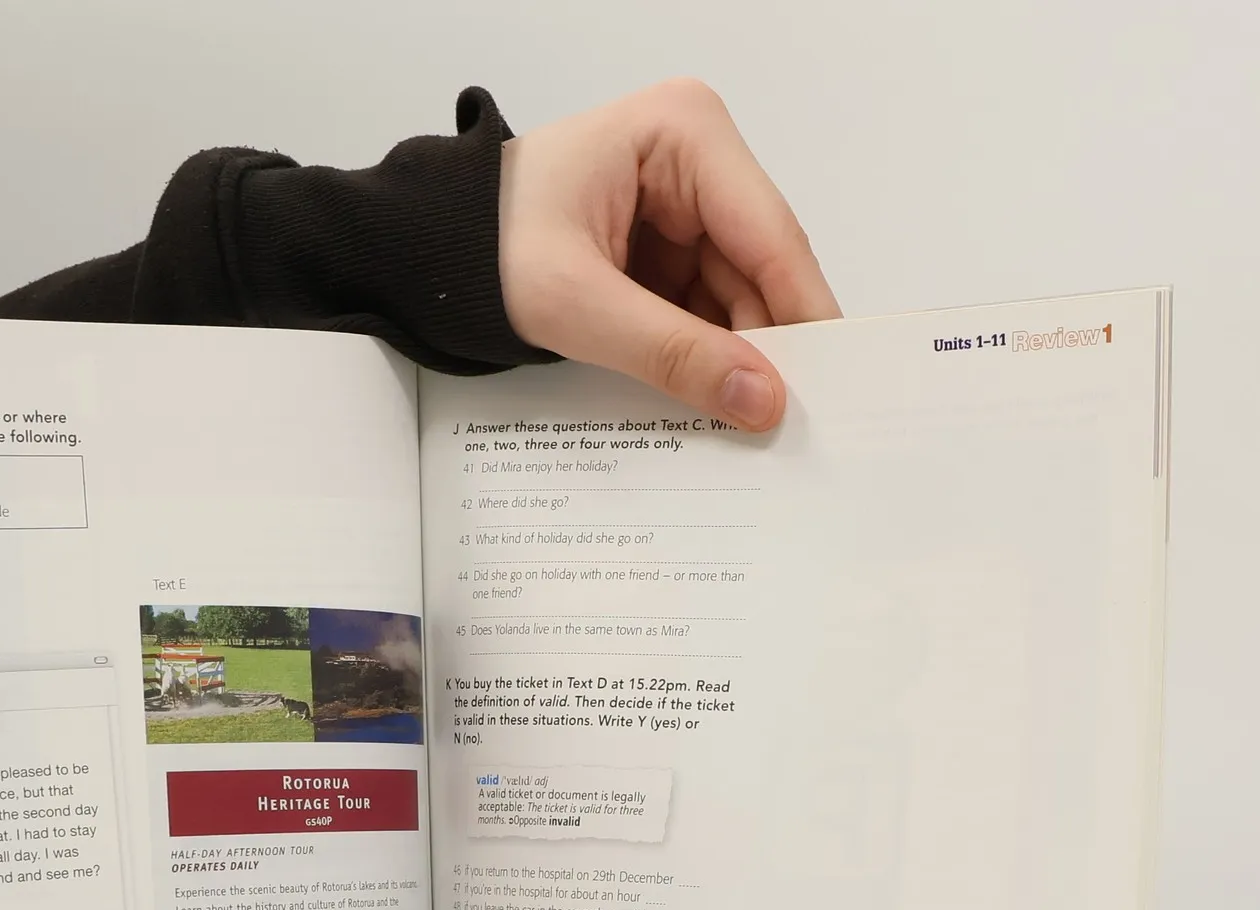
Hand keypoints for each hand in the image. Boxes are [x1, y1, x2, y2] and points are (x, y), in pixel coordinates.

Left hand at [498, 78, 839, 430]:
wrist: (427, 252)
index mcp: (684, 133)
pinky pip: (707, 311)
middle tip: (789, 427)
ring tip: (748, 427)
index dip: (804, 315)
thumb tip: (759, 399)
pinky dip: (707, 358)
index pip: (770, 235)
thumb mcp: (575, 306)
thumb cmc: (481, 248)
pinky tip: (711, 404)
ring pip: (740, 298)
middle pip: (763, 270)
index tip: (832, 385)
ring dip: (736, 360)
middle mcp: (698, 158)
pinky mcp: (669, 249)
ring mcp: (687, 204)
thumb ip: (669, 353)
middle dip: (768, 347)